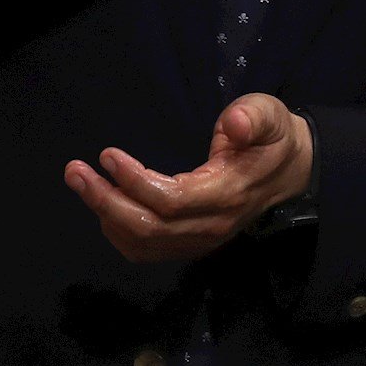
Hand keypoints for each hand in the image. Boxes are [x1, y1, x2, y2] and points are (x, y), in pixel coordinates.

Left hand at [63, 94, 312, 262]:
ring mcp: (200, 241)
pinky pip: (146, 250)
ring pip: (143, 243)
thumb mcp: (270, 116)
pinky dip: (118, 231)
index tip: (107, 155)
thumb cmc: (273, 139)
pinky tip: (103, 204)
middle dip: (106, 201)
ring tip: (80, 181)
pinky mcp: (190, 245)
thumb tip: (235, 125)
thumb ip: (253, 118)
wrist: (290, 173)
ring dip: (105, 215)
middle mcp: (211, 227)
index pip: (172, 200)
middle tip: (75, 171)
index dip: (135, 181)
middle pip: (149, 228)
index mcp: (227, 195)